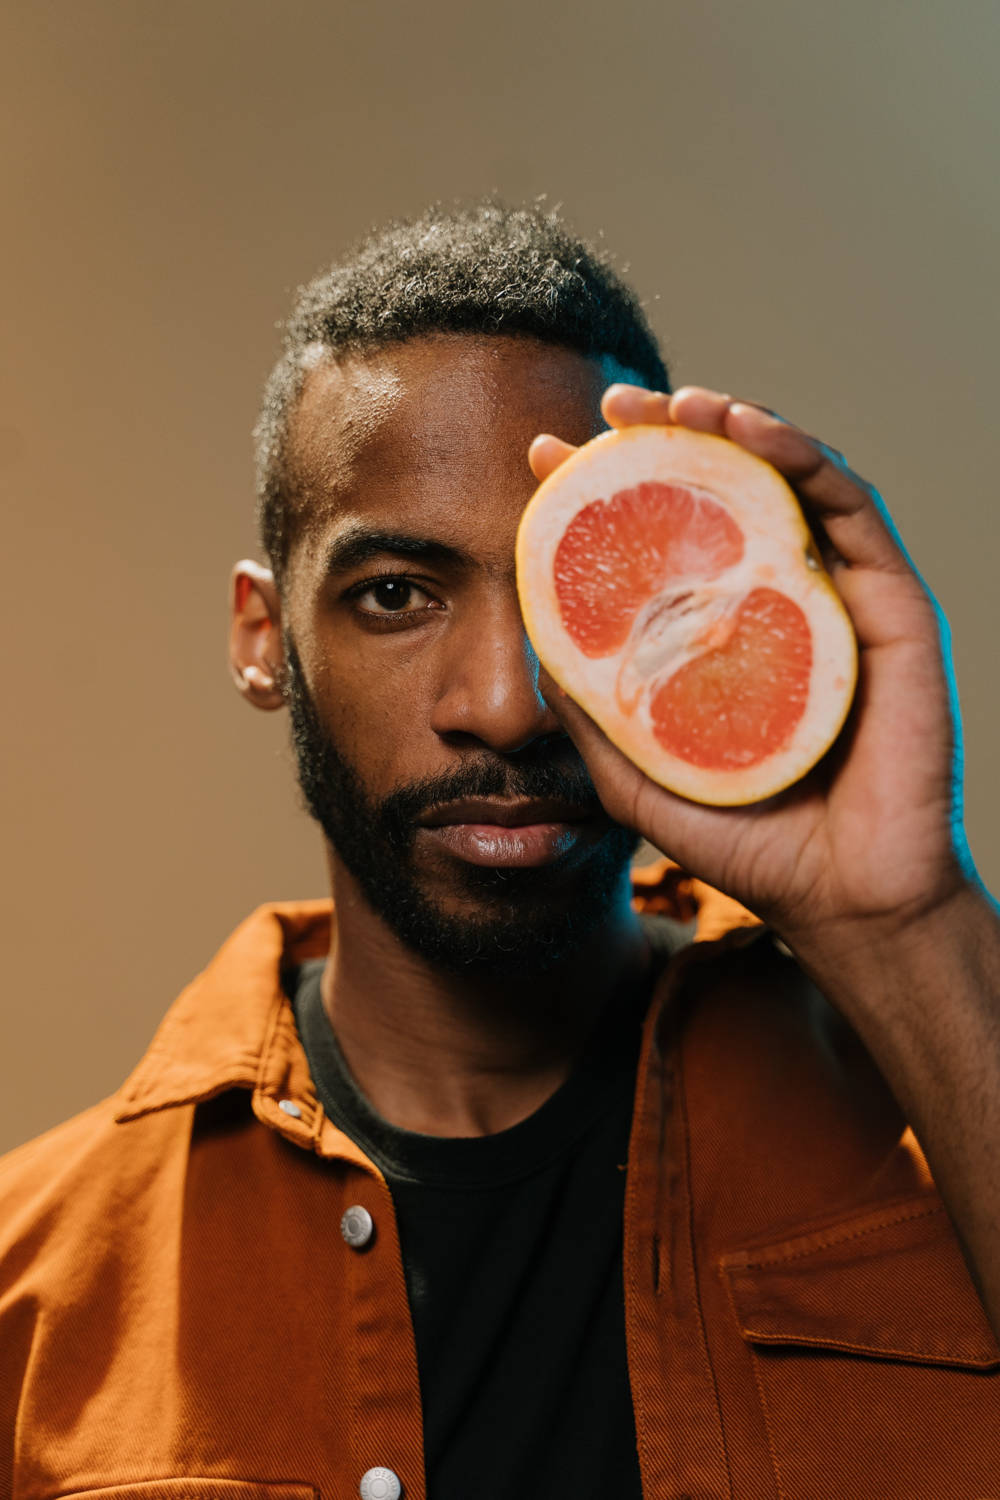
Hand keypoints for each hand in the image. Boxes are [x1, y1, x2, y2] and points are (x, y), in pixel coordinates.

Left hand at [528, 384, 979, 950]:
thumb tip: (534, 637)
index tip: (545, 457)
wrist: (839, 901)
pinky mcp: (893, 609)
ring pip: (793, 480)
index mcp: (726, 632)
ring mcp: (839, 600)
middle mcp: (783, 602)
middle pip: (728, 490)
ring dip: (737, 424)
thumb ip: (593, 709)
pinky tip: (751, 429)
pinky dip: (804, 456)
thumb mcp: (638, 772)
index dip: (607, 487)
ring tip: (677, 403)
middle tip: (612, 408)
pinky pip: (853, 510)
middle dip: (670, 434)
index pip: (666, 535)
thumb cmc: (747, 842)